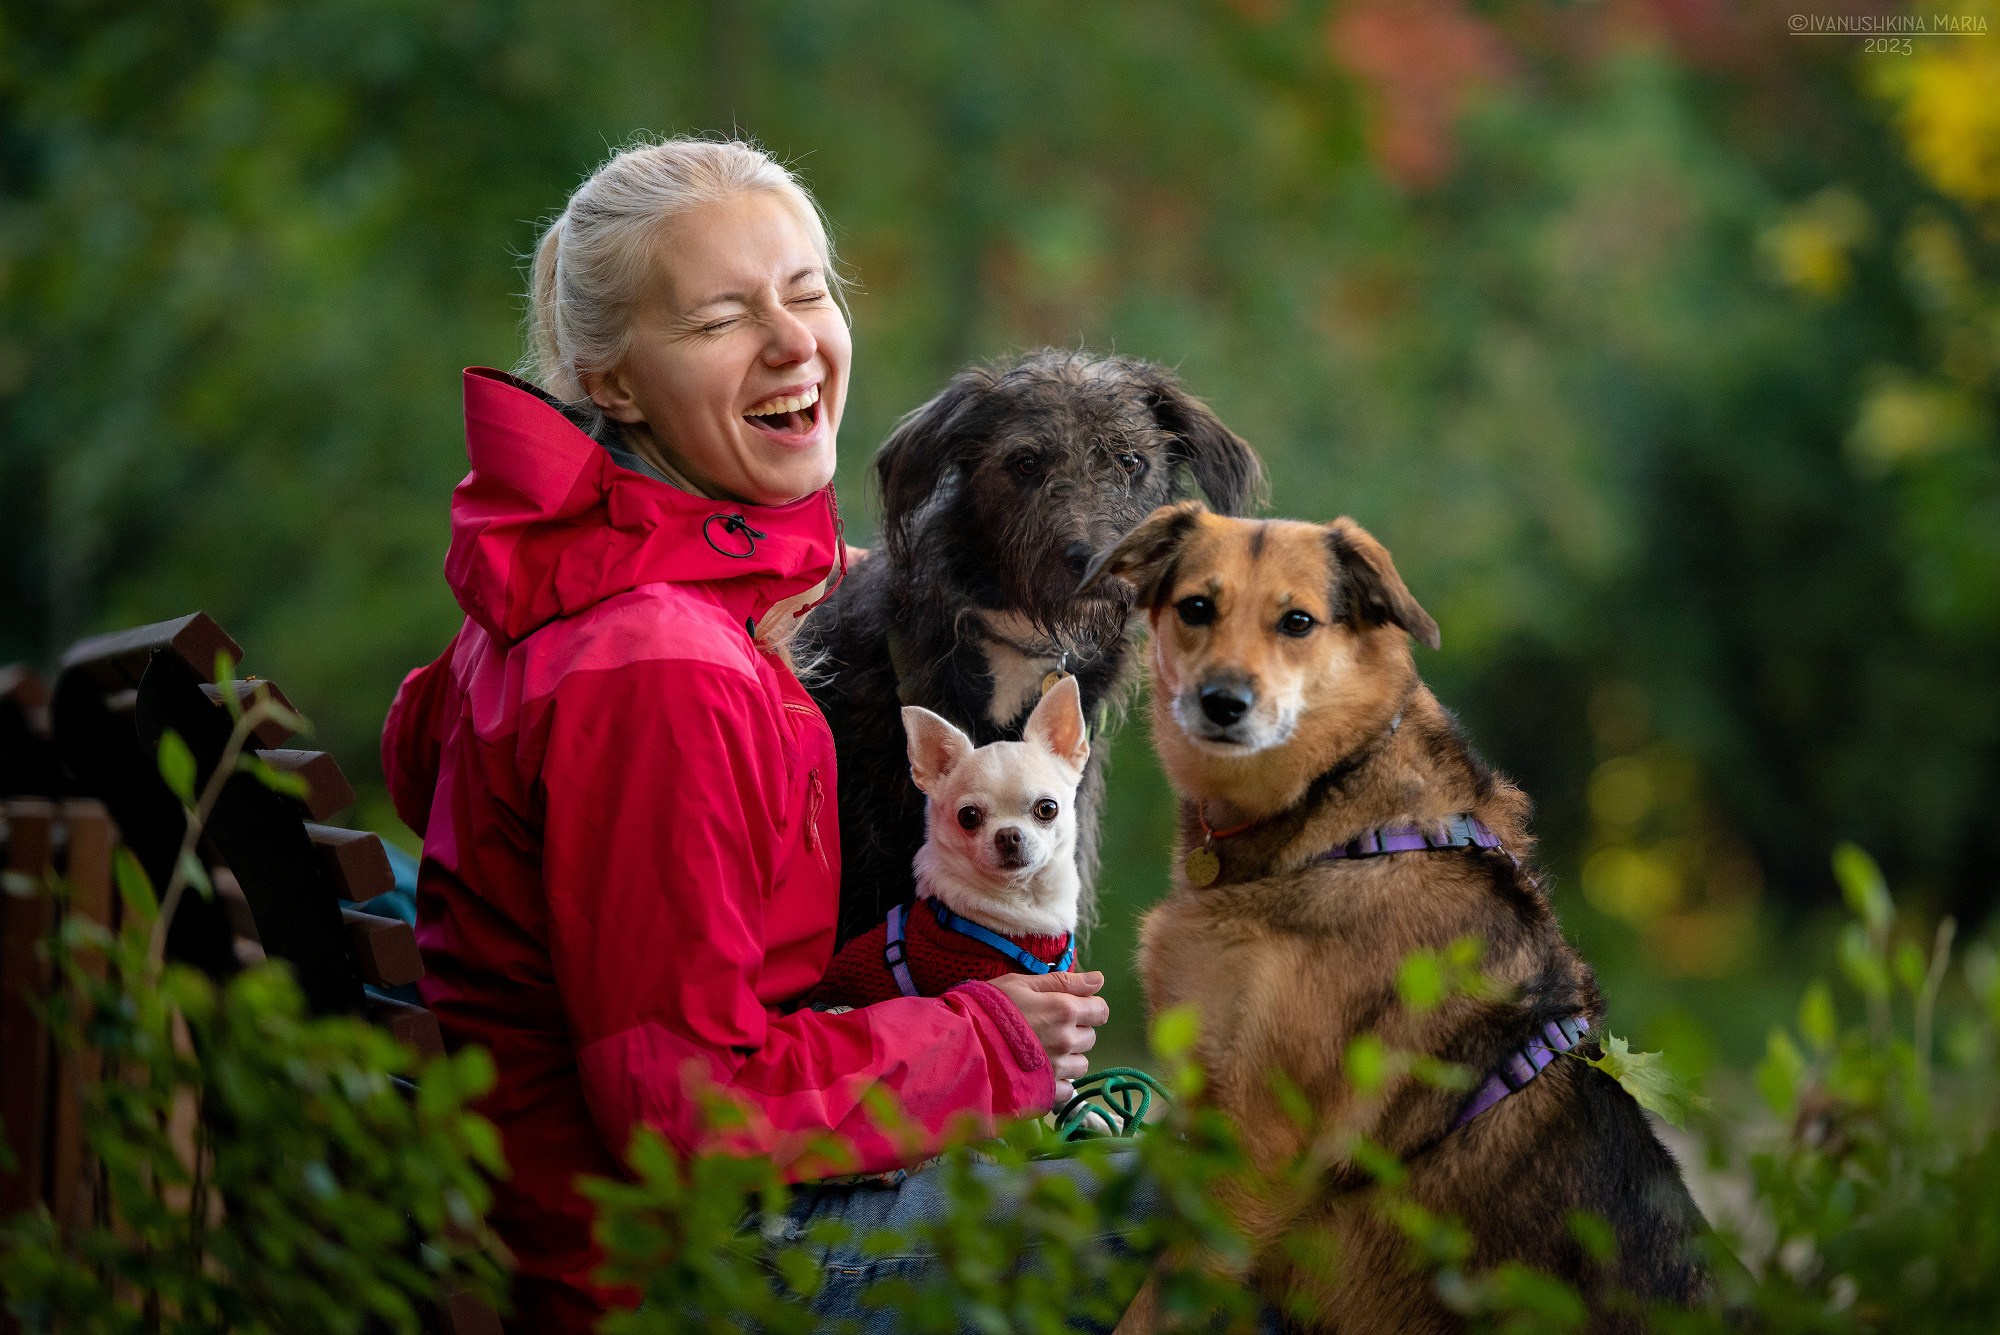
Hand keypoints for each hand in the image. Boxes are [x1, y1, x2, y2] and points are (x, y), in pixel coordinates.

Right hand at [987, 970, 1108, 1105]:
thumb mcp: (1023, 984)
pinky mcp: (1047, 1091)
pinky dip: (1058, 1082)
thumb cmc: (989, 1008)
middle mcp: (1067, 1040)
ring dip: (1068, 1058)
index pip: (1100, 1010)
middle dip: (1075, 1032)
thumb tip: (1099, 979)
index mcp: (1065, 1009)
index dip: (1087, 1008)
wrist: (963, 1044)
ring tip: (1041, 1052)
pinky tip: (1039, 1072)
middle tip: (1047, 1029)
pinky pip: (1067, 1089)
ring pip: (1081, 1064)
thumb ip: (1064, 982)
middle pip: (1090, 1037)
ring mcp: (1058, 1068)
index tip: (1070, 1008)